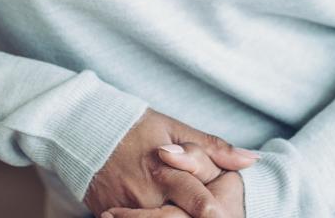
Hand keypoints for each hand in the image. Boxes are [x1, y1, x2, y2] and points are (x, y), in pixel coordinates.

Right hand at [82, 108, 256, 216]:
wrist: (82, 130)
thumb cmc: (133, 126)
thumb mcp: (172, 127)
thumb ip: (212, 147)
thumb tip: (252, 159)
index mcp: (163, 170)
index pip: (196, 198)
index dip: (212, 210)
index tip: (223, 215)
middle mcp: (145, 194)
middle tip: (214, 216)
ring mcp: (126, 208)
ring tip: (176, 212)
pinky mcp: (109, 215)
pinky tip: (158, 212)